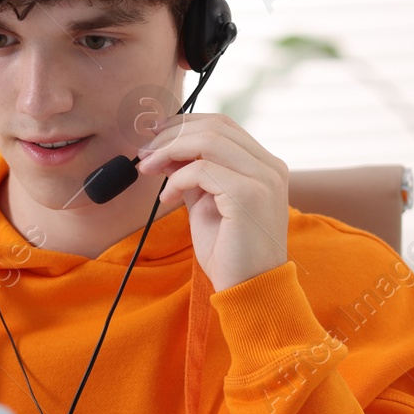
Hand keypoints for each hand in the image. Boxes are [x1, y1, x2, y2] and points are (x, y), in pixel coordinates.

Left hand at [136, 114, 290, 292]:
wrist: (250, 289)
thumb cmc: (230, 252)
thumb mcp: (207, 205)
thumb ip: (193, 176)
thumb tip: (166, 153)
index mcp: (264, 166)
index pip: (223, 126)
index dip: (185, 124)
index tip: (154, 134)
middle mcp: (269, 166)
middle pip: (215, 126)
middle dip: (172, 134)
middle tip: (144, 153)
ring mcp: (263, 178)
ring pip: (208, 141)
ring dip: (169, 151)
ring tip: (148, 170)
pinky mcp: (249, 194)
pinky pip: (202, 170)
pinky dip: (176, 180)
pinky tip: (166, 200)